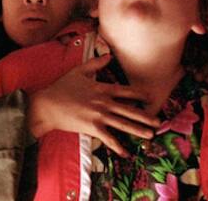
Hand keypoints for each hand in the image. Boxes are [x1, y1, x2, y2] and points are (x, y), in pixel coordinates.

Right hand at [27, 55, 159, 156]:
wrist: (48, 105)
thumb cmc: (62, 87)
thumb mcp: (79, 71)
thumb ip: (96, 63)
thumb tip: (109, 55)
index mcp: (102, 88)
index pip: (125, 91)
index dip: (139, 94)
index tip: (150, 97)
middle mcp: (104, 102)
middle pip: (129, 109)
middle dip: (145, 116)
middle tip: (159, 122)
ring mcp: (99, 116)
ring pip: (123, 124)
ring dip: (138, 130)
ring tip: (151, 135)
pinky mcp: (92, 128)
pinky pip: (108, 138)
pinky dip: (117, 146)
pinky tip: (126, 153)